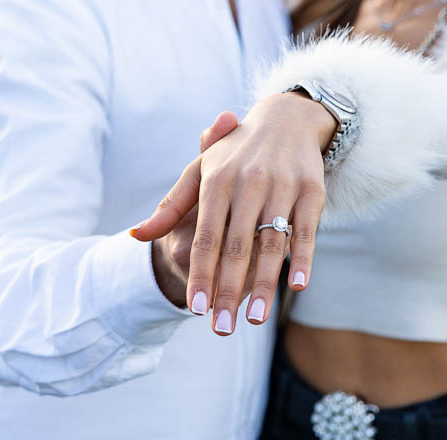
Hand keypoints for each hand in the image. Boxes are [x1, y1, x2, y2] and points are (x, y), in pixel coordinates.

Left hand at [131, 93, 334, 334]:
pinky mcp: (311, 189)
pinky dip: (303, 258)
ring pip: (270, 243)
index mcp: (217, 180)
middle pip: (236, 247)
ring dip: (263, 284)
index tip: (194, 308)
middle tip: (222, 329)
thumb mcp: (201, 171)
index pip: (207, 237)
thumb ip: (171, 207)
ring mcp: (281, 185)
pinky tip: (297, 286)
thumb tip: (135, 235)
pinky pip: (306, 229)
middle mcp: (248, 182)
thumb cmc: (236, 153)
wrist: (285, 117)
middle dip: (228, 290)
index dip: (201, 273)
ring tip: (254, 320)